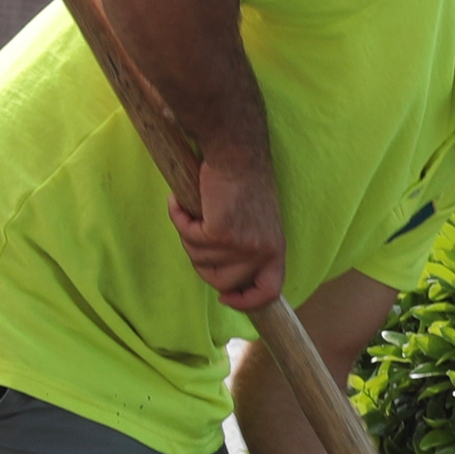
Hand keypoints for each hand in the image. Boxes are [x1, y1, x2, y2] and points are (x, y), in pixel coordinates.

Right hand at [173, 147, 286, 311]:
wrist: (236, 152)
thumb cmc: (242, 182)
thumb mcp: (256, 223)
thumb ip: (246, 250)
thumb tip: (223, 280)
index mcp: (275, 249)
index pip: (268, 291)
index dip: (246, 301)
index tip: (225, 296)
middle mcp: (263, 251)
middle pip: (221, 281)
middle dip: (200, 261)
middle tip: (194, 235)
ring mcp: (243, 245)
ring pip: (199, 259)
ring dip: (188, 236)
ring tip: (193, 211)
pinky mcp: (221, 233)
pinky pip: (189, 238)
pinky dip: (179, 218)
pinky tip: (180, 202)